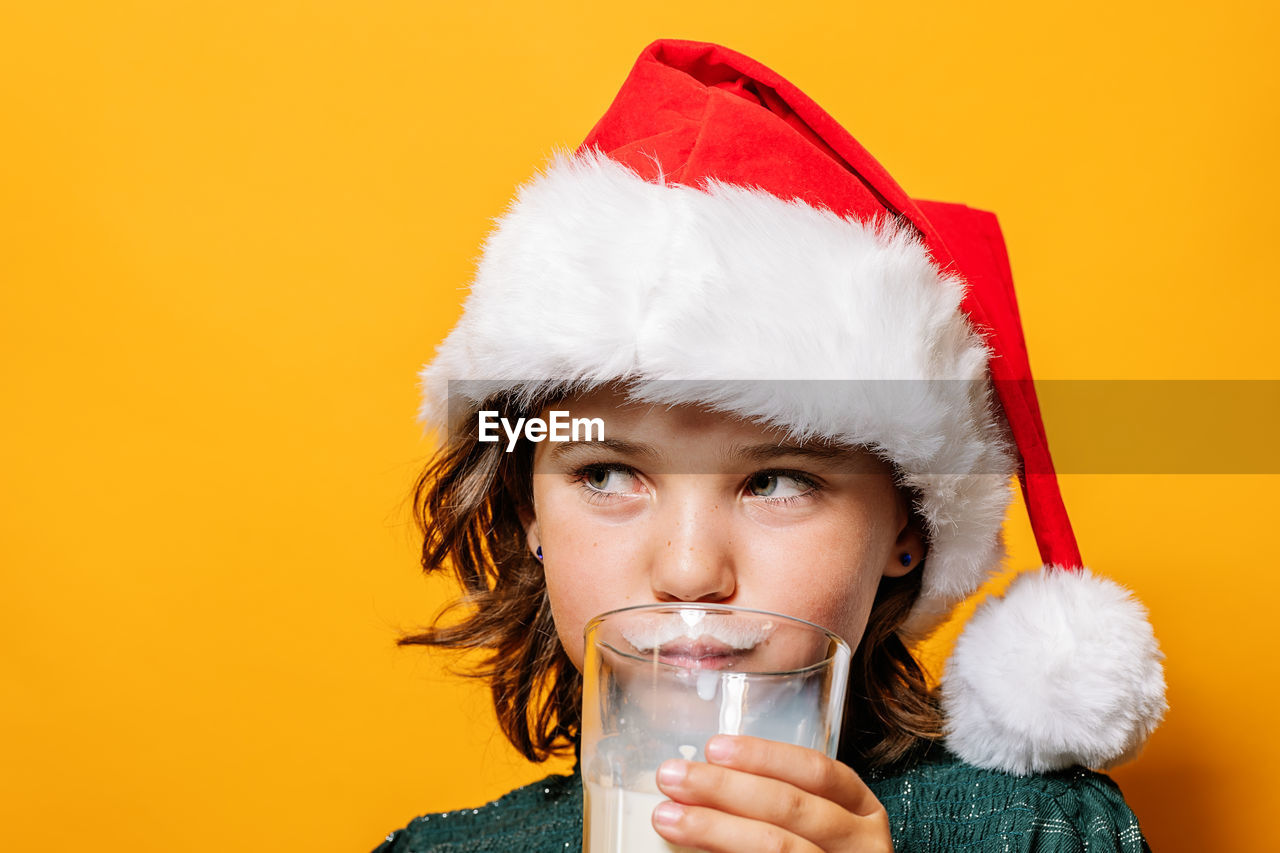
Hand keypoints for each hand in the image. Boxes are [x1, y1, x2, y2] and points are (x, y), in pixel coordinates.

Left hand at [651, 734, 892, 852]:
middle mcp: (862, 844)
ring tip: (669, 817)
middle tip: (673, 777)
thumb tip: (703, 776)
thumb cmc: (816, 852)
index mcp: (862, 812)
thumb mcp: (813, 824)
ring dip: (715, 828)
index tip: (714, 748)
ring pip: (778, 847)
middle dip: (725, 788)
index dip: (764, 757)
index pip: (817, 772)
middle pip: (790, 806)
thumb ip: (773, 800)